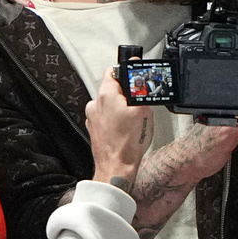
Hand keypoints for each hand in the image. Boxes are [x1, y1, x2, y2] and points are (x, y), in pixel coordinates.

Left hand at [86, 67, 153, 193]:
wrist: (116, 168)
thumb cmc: (127, 144)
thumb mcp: (144, 112)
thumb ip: (142, 93)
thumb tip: (141, 84)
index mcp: (106, 95)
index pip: (114, 70)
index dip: (127, 70)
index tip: (136, 73)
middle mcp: (95, 104)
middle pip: (113, 88)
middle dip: (127, 93)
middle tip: (139, 102)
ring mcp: (93, 118)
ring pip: (110, 104)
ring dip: (121, 107)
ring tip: (133, 120)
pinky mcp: (95, 129)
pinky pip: (107, 117)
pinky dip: (116, 120)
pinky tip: (126, 130)